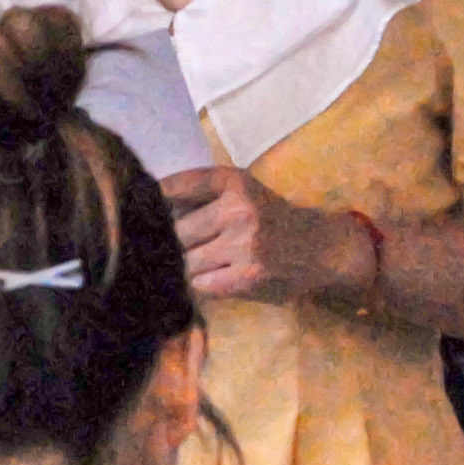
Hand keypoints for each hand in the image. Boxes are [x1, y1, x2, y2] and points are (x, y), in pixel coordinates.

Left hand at [162, 166, 366, 308]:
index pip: (177, 187)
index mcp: (233, 181)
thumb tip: (148, 209)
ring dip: (189, 265)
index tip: (143, 211)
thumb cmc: (272, 218)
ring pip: (187, 260)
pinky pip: (201, 283)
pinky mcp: (247, 277)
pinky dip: (203, 283)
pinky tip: (217, 276)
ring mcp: (244, 245)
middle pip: (177, 231)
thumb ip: (201, 197)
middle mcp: (239, 209)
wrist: (320, 248)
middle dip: (174, 242)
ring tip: (203, 262)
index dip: (156, 201)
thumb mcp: (243, 192)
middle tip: (178, 247)